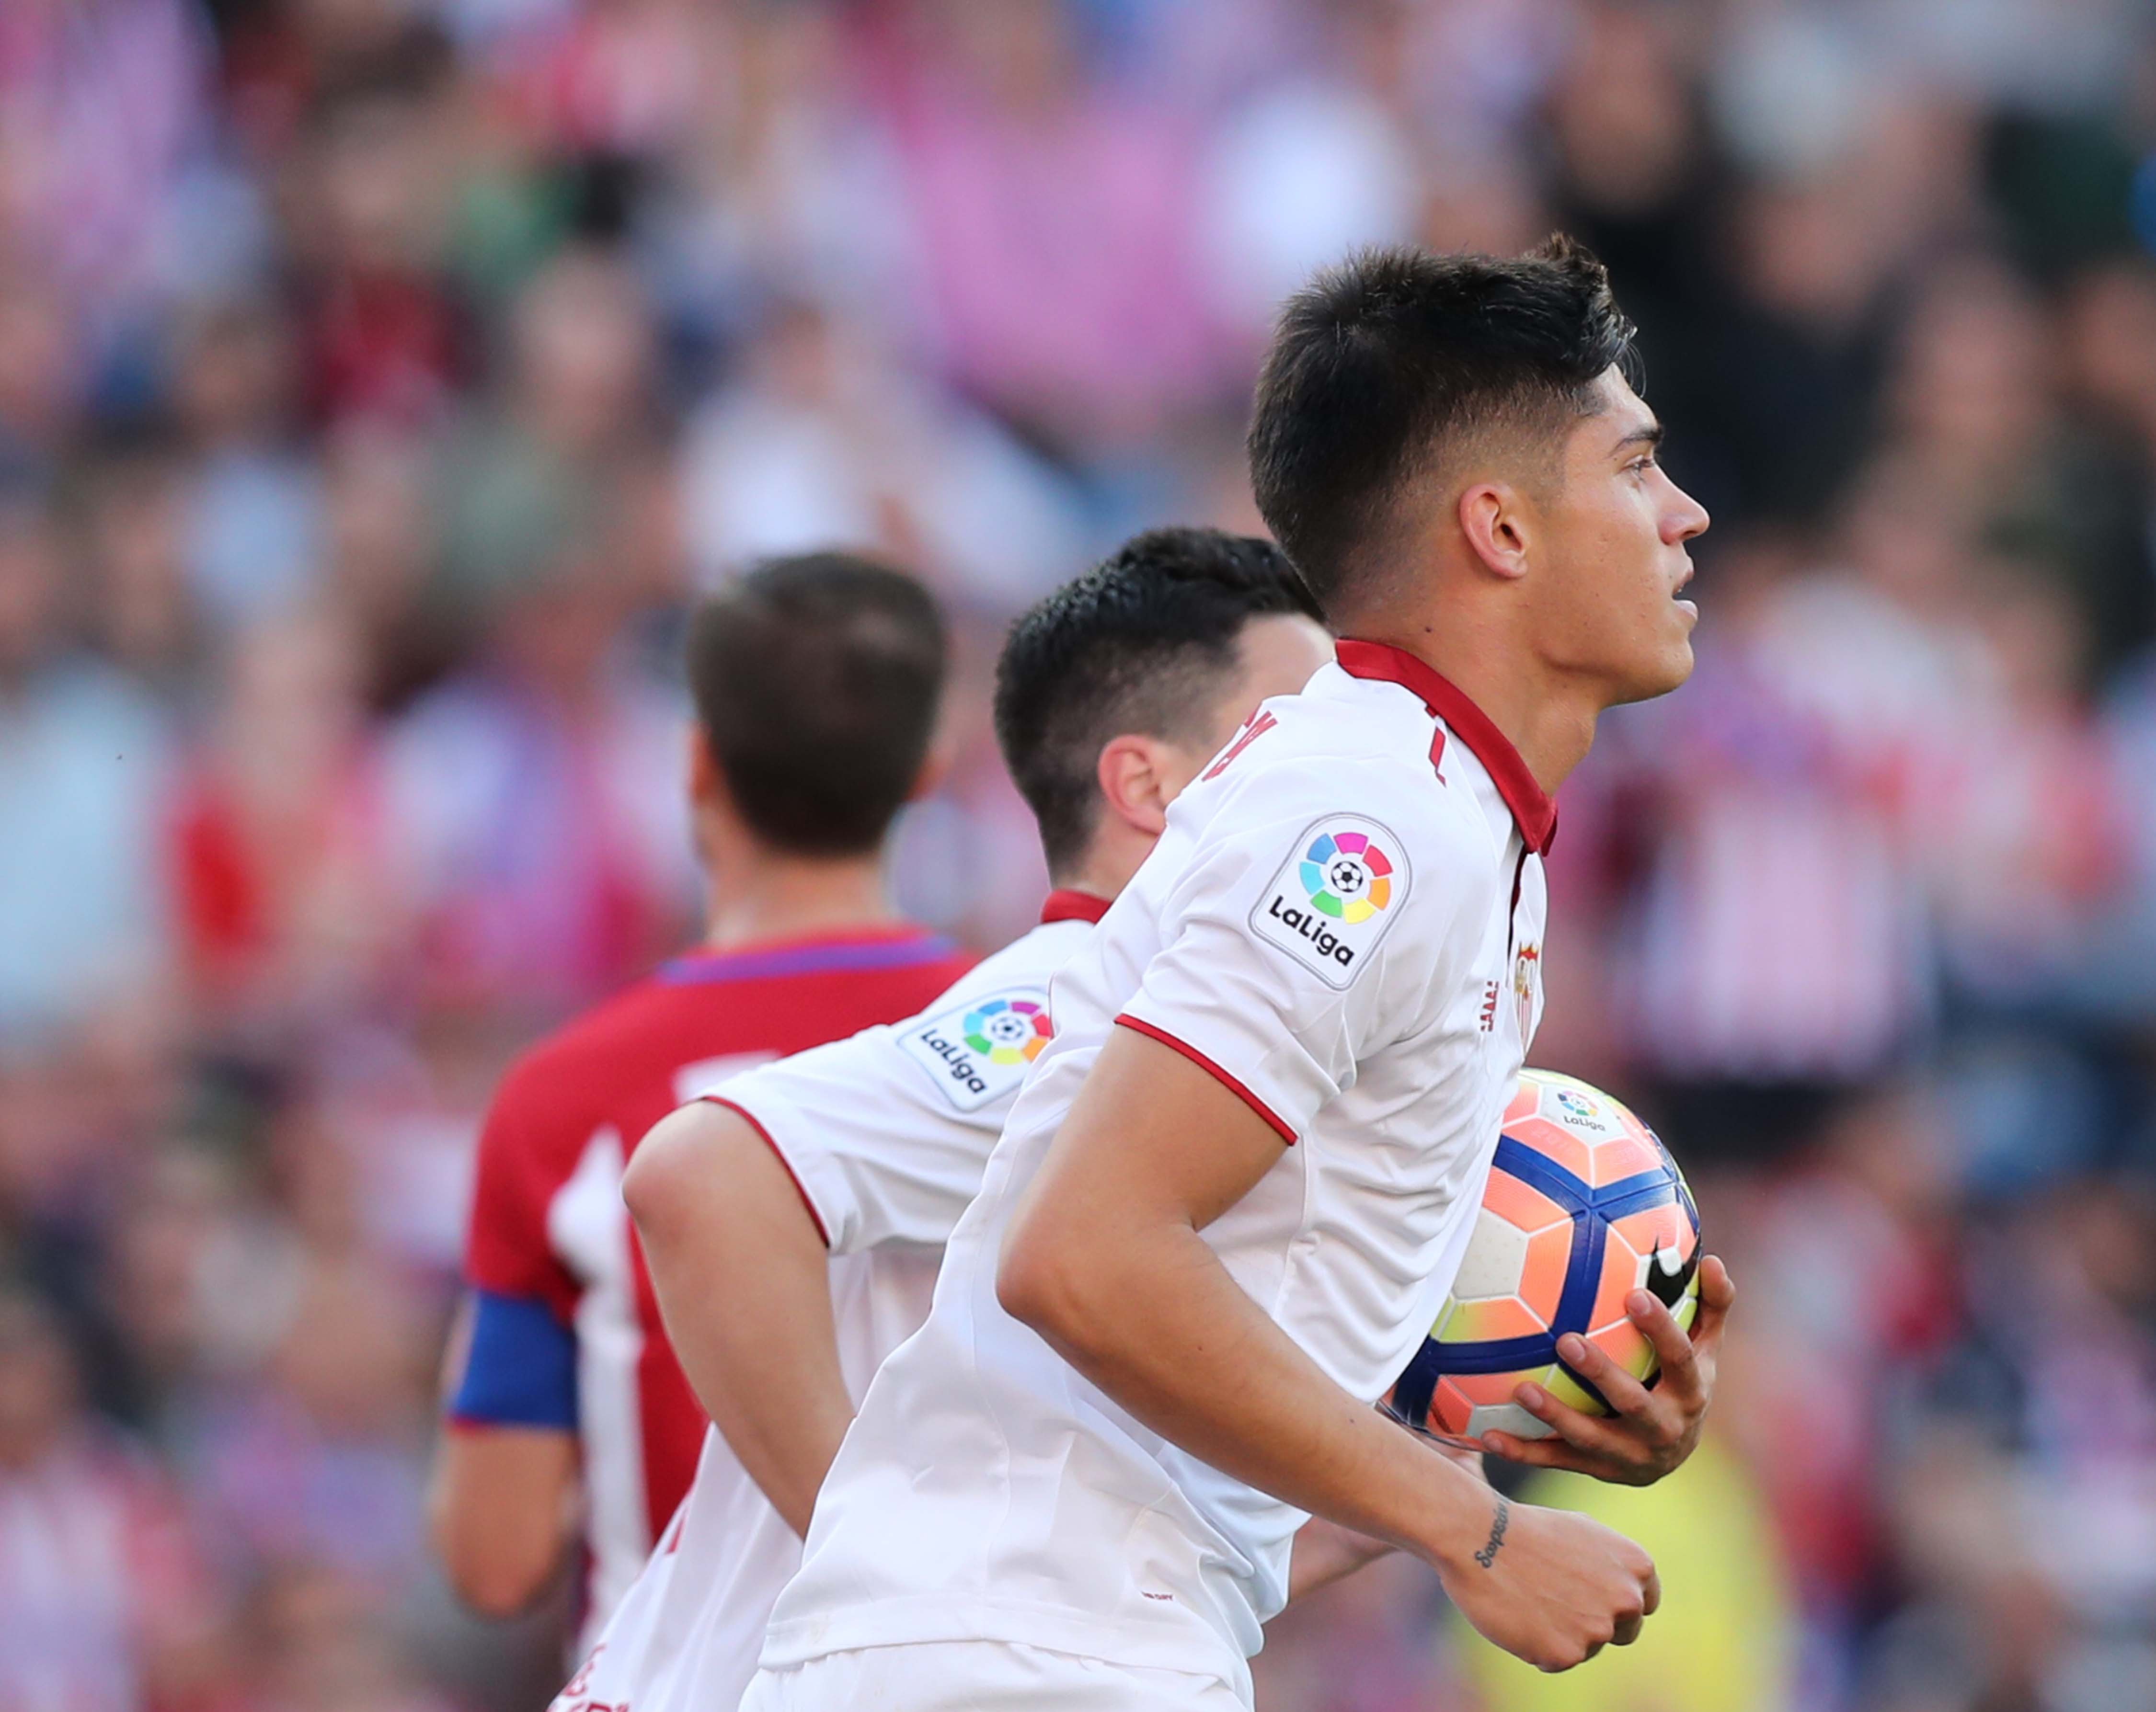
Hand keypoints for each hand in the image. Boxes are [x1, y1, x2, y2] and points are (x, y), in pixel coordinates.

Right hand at [1439, 1495, 1658, 1671]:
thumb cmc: (1525, 1529)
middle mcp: (1627, 1599)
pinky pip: (1556, 1661)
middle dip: (1595, 1623)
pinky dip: (1537, 1647)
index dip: (1617, 1604)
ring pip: (1587, 1647)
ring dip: (1562, 1633)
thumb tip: (1623, 1586)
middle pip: (1624, 1632)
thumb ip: (1611, 1563)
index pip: (1645, 1604)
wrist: (1480, 1535)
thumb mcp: (1583, 1532)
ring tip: (1528, 1600)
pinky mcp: (1567, 1654)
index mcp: (1637, 1565)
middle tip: (1556, 1602)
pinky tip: (1518, 1617)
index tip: (1594, 1599)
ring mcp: (1599, 1629)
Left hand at [1479, 1254, 1733, 1485]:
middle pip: (1633, 1403)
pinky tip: (1488, 1436)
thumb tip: (1713, 1259)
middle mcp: (1663, 1429)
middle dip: (1601, 1374)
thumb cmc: (1683, 1384)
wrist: (1673, 1457)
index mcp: (1691, 1393)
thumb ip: (1712, 1306)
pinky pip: (1556, 1461)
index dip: (1660, 1329)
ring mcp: (1629, 1455)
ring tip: (1521, 1388)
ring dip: (1555, 1415)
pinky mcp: (1598, 1470)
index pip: (1679, 1358)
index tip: (1633, 1294)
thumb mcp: (1705, 1350)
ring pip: (1590, 1438)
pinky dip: (1522, 1452)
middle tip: (1565, 1339)